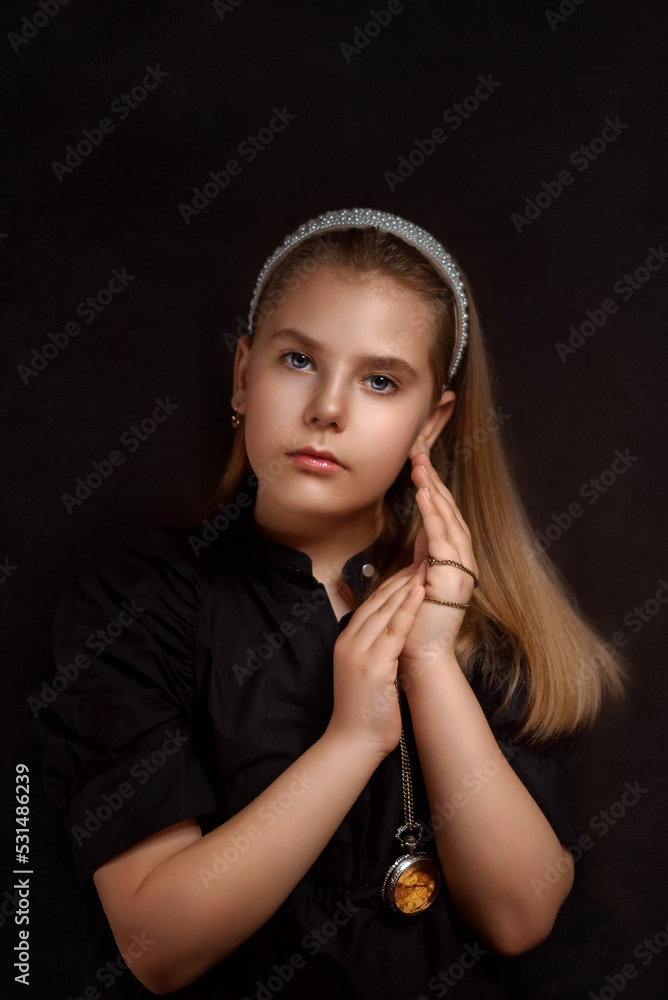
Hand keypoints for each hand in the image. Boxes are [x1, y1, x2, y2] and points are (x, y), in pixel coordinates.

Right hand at [326, 565, 425, 758]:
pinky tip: (419, 592)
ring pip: (385, 610)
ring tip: (424, 567)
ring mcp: (360, 652)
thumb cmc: (363, 712)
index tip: (410, 570)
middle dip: (400, 579)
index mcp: (347, 642)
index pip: (370, 605)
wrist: (352, 742)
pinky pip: (393, 630)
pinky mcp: (374, 665)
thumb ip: (373, 651)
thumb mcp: (363, 673)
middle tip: (421, 559)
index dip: (391, 585)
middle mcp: (350, 642)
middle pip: (377, 602)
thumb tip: (390, 636)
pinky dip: (407, 608)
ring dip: (406, 586)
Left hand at [399, 447, 478, 666]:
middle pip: (450, 513)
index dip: (434, 491)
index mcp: (454, 564)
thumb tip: (420, 535)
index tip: (421, 466)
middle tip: (420, 455)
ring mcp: (462, 571)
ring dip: (434, 491)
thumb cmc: (414, 626)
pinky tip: (423, 492)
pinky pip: (442, 538)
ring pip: (448, 521)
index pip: (445, 519)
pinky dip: (433, 513)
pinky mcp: (452, 579)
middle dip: (435, 482)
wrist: (422, 659)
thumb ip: (422, 559)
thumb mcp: (417, 583)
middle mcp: (464, 564)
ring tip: (421, 466)